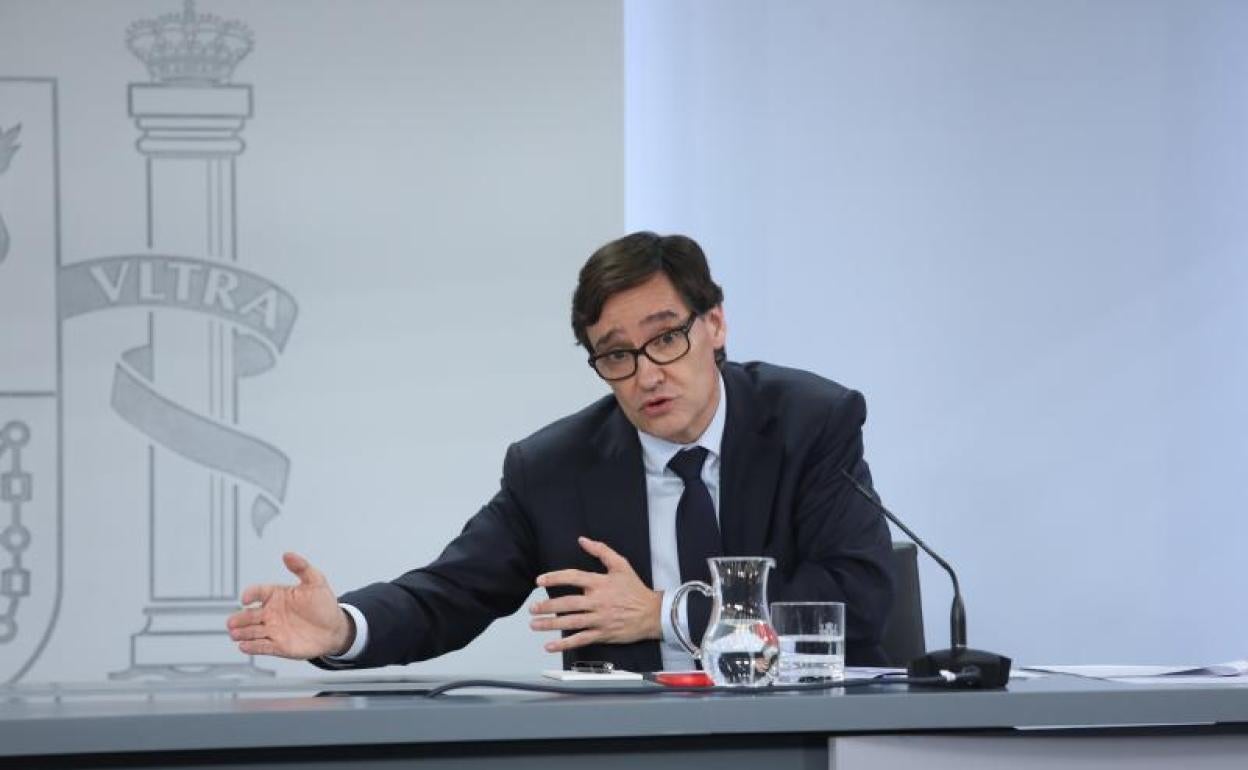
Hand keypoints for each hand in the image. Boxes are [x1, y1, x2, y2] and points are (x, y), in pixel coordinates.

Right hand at [226, 552, 352, 659]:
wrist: (334, 629)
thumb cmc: (324, 604)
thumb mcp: (316, 581)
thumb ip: (301, 567)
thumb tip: (287, 554)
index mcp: (277, 596)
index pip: (259, 592)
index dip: (251, 594)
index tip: (246, 598)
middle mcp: (272, 613)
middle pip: (250, 615)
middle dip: (239, 619)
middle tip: (231, 622)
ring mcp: (274, 630)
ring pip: (253, 631)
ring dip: (242, 633)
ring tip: (234, 634)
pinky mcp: (278, 646)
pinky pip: (262, 646)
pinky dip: (252, 647)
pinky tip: (244, 646)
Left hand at [529, 536, 660, 652]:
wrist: (652, 613)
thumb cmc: (635, 590)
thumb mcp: (621, 565)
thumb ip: (601, 551)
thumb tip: (583, 540)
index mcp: (600, 583)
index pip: (573, 577)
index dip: (555, 578)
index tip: (540, 581)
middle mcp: (598, 601)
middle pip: (568, 603)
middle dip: (547, 606)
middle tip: (533, 608)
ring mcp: (600, 619)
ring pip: (571, 622)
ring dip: (550, 624)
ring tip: (534, 624)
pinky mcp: (603, 634)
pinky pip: (581, 639)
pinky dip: (565, 644)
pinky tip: (550, 646)